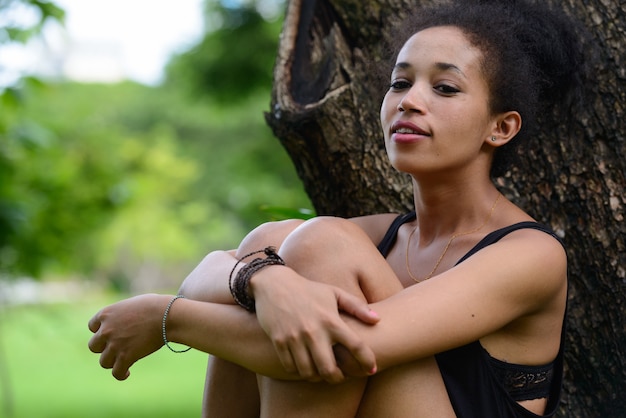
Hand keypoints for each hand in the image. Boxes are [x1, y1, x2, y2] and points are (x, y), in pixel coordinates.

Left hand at [88, 294, 169, 379]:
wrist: (167, 315)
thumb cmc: (156, 306)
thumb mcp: (132, 304)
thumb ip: (123, 314)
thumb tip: (125, 322)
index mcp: (106, 314)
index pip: (92, 326)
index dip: (101, 331)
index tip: (112, 334)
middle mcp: (106, 330)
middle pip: (94, 346)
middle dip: (105, 347)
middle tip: (118, 347)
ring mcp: (115, 344)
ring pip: (104, 361)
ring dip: (113, 362)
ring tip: (124, 361)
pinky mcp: (125, 357)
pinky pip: (116, 372)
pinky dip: (121, 374)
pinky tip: (127, 372)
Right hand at [251, 266, 378, 383]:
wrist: (274, 284)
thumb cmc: (308, 290)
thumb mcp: (334, 292)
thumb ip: (356, 307)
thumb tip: (377, 320)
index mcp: (331, 320)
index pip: (356, 346)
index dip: (367, 360)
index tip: (372, 369)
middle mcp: (314, 331)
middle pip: (329, 369)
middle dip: (337, 379)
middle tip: (340, 376)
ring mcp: (295, 338)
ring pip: (308, 372)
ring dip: (316, 377)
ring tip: (321, 373)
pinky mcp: (279, 342)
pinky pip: (290, 367)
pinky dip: (299, 371)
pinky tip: (304, 366)